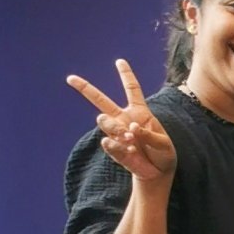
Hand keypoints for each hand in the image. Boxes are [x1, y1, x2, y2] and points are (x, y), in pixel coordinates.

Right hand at [68, 60, 177, 181]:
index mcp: (139, 112)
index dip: (126, 75)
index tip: (119, 61)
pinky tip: (130, 151)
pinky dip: (119, 147)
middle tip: (71, 78)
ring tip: (130, 140)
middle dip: (85, 88)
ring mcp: (117, 133)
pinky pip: (108, 142)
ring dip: (116, 129)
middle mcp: (124, 119)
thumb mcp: (163, 143)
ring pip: (104, 121)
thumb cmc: (163, 154)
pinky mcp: (113, 148)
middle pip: (101, 101)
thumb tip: (130, 128)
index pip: (132, 90)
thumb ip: (148, 135)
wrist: (158, 173)